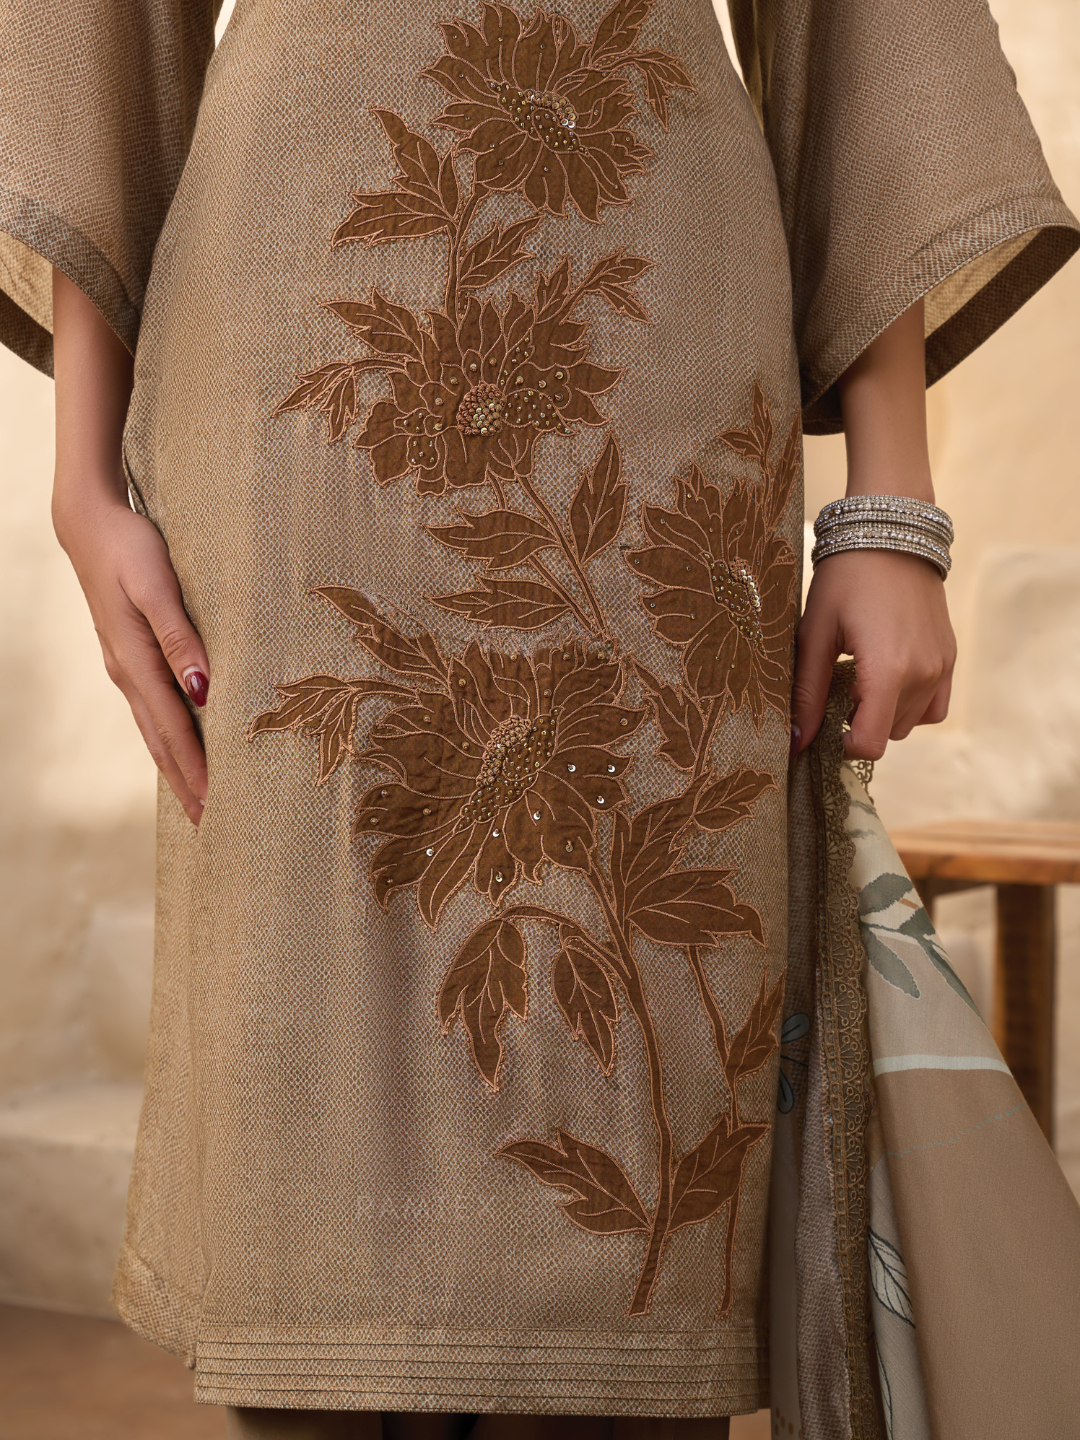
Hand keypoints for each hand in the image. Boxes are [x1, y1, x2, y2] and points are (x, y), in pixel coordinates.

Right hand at [54, 493, 209, 824]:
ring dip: (177, 764)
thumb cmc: (130, 548)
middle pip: (161, 741)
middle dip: (186, 782)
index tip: (214, 807)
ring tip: (197, 797)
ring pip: (154, 728)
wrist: (90, 522)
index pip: (173, 730)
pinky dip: (167, 735)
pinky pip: (152, 708)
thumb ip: (180, 639)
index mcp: (136, 662)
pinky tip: (180, 744)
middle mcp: (128, 673)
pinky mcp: (129, 654)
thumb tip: (202, 692)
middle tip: (210, 823)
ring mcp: (125, 665)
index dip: (194, 770)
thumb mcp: (157, 588)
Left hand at [792, 548, 955, 760]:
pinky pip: (933, 706)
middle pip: (887, 735)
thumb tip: (797, 741)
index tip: (823, 726)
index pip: (870, 744)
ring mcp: (941, 666)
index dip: (842, 745)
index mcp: (888, 670)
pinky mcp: (949, 657)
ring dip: (882, 714)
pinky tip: (886, 680)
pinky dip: (910, 705)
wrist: (890, 533)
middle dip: (858, 724)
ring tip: (858, 678)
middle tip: (834, 689)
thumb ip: (807, 693)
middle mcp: (923, 673)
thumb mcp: (815, 634)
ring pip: (909, 723)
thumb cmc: (845, 578)